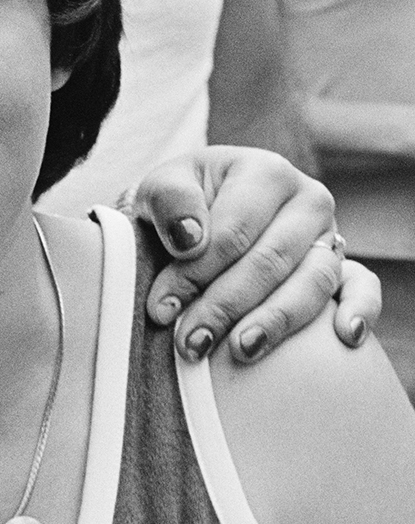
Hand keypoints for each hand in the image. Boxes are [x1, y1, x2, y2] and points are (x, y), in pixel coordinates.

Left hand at [124, 147, 378, 362]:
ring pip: (312, 281)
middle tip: (190, 342)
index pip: (232, 233)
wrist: (201, 214)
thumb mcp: (161, 187)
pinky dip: (361, 309)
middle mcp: (308, 201)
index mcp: (266, 173)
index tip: (161, 309)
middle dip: (225, 307)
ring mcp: (329, 236)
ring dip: (276, 320)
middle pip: (269, 262)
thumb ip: (170, 202)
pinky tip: (345, 336)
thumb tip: (190, 239)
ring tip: (241, 350)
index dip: (194, 275)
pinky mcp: (344, 267)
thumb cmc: (182, 202)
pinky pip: (362, 287)